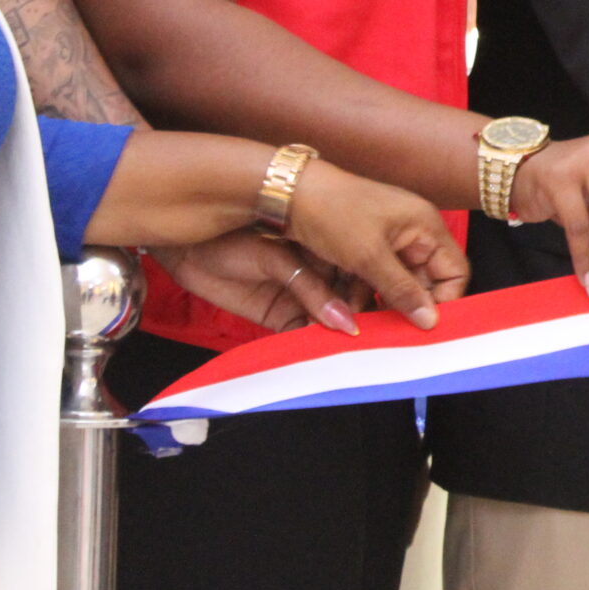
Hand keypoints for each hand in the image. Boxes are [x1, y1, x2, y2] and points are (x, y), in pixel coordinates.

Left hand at [156, 231, 368, 335]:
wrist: (188, 250)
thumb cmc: (239, 236)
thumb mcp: (281, 259)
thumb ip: (313, 291)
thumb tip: (348, 325)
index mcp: (336, 245)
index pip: (374, 272)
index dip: (389, 294)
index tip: (400, 317)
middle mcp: (329, 270)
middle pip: (360, 300)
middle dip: (367, 320)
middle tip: (376, 342)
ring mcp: (308, 293)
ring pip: (336, 319)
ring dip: (341, 335)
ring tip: (350, 352)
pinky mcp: (285, 314)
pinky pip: (308, 332)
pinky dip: (315, 344)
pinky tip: (324, 353)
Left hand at [281, 159, 470, 327]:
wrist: (287, 194)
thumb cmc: (334, 212)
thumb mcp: (369, 257)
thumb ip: (403, 291)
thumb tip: (431, 322)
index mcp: (425, 226)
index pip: (454, 272)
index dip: (445, 299)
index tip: (425, 326)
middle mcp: (412, 233)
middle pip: (425, 282)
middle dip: (407, 306)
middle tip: (390, 331)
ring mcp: (387, 241)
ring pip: (396, 285)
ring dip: (381, 304)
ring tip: (360, 321)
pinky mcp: (364, 249)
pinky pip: (374, 280)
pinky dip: (363, 295)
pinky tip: (346, 308)